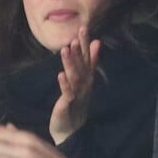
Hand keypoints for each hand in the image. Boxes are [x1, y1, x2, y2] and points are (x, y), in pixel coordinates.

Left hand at [49, 27, 100, 144]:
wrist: (71, 129)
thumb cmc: (76, 102)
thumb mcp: (83, 79)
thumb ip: (90, 61)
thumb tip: (97, 42)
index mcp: (87, 78)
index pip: (87, 57)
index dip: (85, 43)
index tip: (83, 28)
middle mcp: (84, 85)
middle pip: (82, 65)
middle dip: (80, 50)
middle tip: (77, 35)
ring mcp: (77, 94)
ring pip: (75, 77)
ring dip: (71, 63)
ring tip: (66, 49)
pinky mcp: (68, 105)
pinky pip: (68, 93)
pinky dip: (65, 84)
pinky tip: (60, 75)